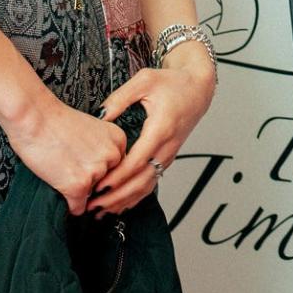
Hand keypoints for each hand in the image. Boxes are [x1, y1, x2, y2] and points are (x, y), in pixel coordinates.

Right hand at [3, 97, 127, 217]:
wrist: (33, 116)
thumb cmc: (54, 120)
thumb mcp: (91, 128)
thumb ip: (101, 147)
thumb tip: (101, 172)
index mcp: (118, 140)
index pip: (117, 168)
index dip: (100, 169)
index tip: (86, 166)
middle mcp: (112, 156)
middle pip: (107, 183)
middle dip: (91, 181)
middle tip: (71, 169)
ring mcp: (96, 172)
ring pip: (92, 196)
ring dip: (77, 190)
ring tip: (61, 173)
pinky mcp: (78, 186)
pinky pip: (78, 208)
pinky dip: (68, 204)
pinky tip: (60, 190)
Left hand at [86, 54, 215, 213]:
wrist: (198, 88)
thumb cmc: (173, 83)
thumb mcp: (144, 81)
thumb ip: (119, 98)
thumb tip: (98, 115)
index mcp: (161, 129)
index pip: (138, 161)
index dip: (118, 176)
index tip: (99, 186)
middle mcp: (167, 146)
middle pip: (142, 180)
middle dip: (117, 196)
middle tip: (93, 204)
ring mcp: (169, 154)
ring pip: (148, 186)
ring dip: (125, 201)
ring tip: (101, 211)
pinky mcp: (168, 158)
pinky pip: (152, 182)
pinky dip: (135, 196)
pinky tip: (119, 205)